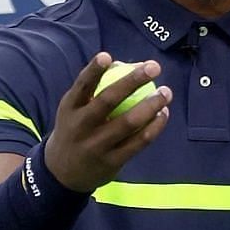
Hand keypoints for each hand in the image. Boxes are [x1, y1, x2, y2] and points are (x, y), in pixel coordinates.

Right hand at [44, 52, 171, 192]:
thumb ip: (95, 88)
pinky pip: (139, 141)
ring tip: (165, 92)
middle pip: (108, 100)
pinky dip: (154, 127)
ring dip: (151, 105)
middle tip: (154, 67)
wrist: (63, 173)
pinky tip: (163, 114)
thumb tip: (123, 64)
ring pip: (129, 122)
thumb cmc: (76, 129)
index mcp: (70, 108)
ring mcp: (96, 145)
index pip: (82, 86)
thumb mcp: (74, 109)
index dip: (93, 70)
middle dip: (133, 81)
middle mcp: (81, 126)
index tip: (107, 56)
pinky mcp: (112, 161)